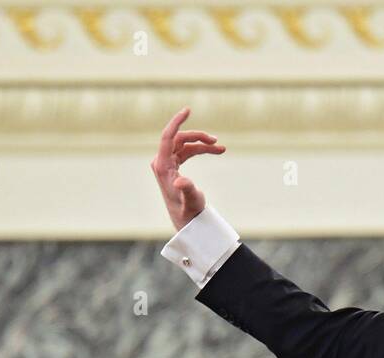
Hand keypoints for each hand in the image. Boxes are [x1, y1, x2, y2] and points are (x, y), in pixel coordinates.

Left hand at [151, 107, 225, 231]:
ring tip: (221, 148)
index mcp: (163, 166)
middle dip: (198, 137)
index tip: (188, 109)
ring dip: (203, 144)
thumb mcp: (191, 201)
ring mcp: (168, 163)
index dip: (177, 121)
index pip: (167, 137)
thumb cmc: (188, 213)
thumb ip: (186, 189)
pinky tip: (216, 150)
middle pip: (180, 139)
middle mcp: (162, 162)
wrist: (186, 221)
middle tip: (216, 141)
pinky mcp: (174, 165)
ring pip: (185, 144)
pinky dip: (201, 149)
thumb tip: (180, 181)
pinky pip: (187, 150)